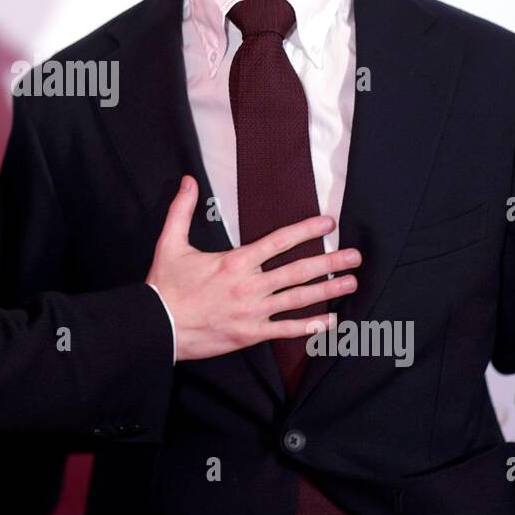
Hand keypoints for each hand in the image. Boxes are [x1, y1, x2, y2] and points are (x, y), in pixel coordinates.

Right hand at [146, 176, 360, 361]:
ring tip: (351, 282)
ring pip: (298, 299)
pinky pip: (285, 330)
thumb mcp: (170, 243)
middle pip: (298, 271)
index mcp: (235, 261)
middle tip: (355, 256)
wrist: (159, 325)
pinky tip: (330, 321)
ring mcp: (253, 312)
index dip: (306, 231)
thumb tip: (189, 180)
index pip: (278, 241)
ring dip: (328, 290)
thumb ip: (182, 210)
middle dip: (330, 262)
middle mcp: (249, 285)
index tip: (328, 224)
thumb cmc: (166, 286)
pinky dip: (309, 326)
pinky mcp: (250, 334)